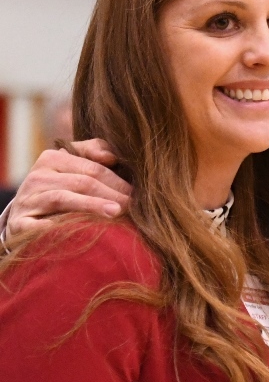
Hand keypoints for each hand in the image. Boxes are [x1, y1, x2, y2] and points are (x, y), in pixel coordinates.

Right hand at [7, 140, 131, 236]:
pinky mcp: (19, 223)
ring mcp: (27, 200)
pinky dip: (57, 227)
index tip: (135, 192)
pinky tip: (77, 230)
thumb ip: (93, 151)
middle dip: (111, 194)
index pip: (92, 168)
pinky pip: (39, 224)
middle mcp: (37, 177)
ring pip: (63, 199)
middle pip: (82, 183)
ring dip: (92, 206)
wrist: (24, 215)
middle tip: (131, 205)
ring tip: (115, 212)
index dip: (117, 180)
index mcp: (52, 158)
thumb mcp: (74, 165)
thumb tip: (111, 156)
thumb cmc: (60, 187)